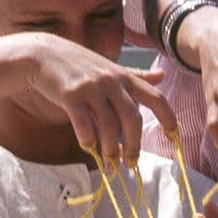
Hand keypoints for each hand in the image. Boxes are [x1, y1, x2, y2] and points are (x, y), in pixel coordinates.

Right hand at [13, 33, 174, 164]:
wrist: (43, 54)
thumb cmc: (80, 64)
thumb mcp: (111, 67)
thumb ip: (136, 76)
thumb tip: (163, 75)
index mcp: (125, 77)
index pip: (156, 98)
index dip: (168, 117)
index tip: (174, 136)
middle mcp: (111, 82)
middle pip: (133, 119)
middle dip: (134, 145)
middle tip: (130, 163)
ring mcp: (91, 88)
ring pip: (108, 126)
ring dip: (110, 149)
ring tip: (109, 162)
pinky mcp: (70, 95)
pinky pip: (83, 124)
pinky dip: (88, 140)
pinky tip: (88, 147)